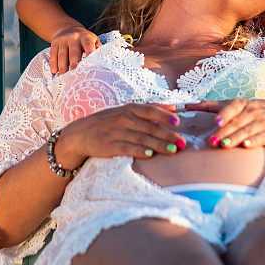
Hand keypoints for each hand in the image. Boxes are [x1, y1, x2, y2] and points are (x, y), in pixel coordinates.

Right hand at [50, 26, 101, 73]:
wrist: (68, 28)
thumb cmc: (84, 40)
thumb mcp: (93, 41)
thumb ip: (98, 50)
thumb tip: (104, 62)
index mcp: (86, 38)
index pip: (88, 47)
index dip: (89, 57)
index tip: (89, 69)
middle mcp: (74, 37)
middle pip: (74, 53)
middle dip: (73, 66)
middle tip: (74, 77)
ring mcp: (63, 39)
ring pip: (62, 54)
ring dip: (62, 67)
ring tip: (63, 77)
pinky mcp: (55, 42)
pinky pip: (53, 53)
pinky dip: (54, 63)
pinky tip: (54, 71)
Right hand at [56, 103, 185, 167]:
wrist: (81, 133)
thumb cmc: (109, 122)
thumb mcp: (126, 110)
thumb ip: (150, 109)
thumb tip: (174, 108)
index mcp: (129, 109)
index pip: (150, 110)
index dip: (164, 115)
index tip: (178, 121)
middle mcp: (123, 119)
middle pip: (149, 127)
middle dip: (167, 135)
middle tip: (182, 142)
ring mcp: (116, 132)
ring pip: (142, 139)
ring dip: (159, 145)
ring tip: (173, 151)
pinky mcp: (110, 146)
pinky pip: (127, 148)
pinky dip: (139, 151)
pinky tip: (150, 155)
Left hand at [186, 98, 264, 149]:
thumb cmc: (253, 111)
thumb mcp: (237, 106)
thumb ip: (214, 106)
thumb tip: (188, 105)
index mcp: (242, 104)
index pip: (232, 107)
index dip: (224, 114)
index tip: (215, 122)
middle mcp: (253, 111)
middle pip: (237, 122)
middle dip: (224, 132)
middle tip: (212, 141)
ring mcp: (263, 122)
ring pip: (247, 130)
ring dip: (235, 138)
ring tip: (224, 145)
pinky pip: (262, 137)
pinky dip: (254, 141)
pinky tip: (245, 146)